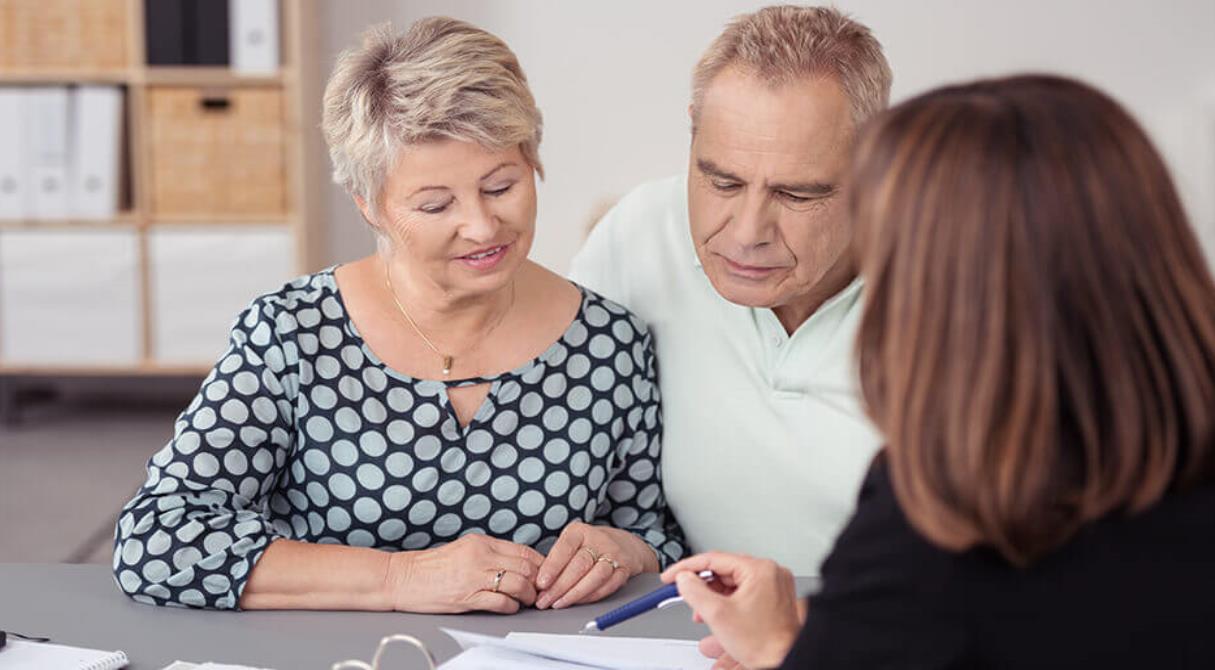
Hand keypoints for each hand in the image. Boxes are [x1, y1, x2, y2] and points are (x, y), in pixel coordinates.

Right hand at [385, 534, 544, 613]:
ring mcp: (474, 576)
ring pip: (518, 583)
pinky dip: (511, 606)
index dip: (540, 564)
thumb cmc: (432, 567)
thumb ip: (489, 553)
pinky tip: (509, 607)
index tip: (544, 573)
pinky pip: (501, 602)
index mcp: (481, 542)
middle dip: (538, 581)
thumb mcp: (464, 549)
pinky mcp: (467, 596)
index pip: (523, 550)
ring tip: (527, 600)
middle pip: (525, 567)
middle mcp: (480, 556)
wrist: (403, 578)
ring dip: (528, 595)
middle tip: (540, 590)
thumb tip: (516, 563)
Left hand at [535, 521, 658, 608]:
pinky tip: (578, 602)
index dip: (552, 567)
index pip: (564, 548)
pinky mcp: (624, 570)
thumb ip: (557, 560)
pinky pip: (608, 586)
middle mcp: (598, 540)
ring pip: (595, 577)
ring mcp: (614, 555)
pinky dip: (591, 597)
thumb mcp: (571, 543)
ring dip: (574, 594)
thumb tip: (538, 584)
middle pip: (579, 565)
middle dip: (559, 587)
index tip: (540, 583)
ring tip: (559, 604)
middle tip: (544, 601)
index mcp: (580, 532)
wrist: (624, 545)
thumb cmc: (590, 546)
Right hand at [661, 552, 800, 668]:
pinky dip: (728, 608)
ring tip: (703, 617)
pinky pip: (744, 597)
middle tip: (687, 598)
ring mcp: (774, 588)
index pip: (714, 559)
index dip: (687, 568)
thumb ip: (694, 591)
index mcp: (760, 570)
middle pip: (724, 573)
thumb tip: (684, 579)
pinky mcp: (774, 601)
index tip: (671, 576)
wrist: (786, 661)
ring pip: (733, 587)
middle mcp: (770, 574)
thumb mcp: (717, 615)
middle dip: (703, 589)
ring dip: (714, 602)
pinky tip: (718, 624)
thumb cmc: (764, 643)